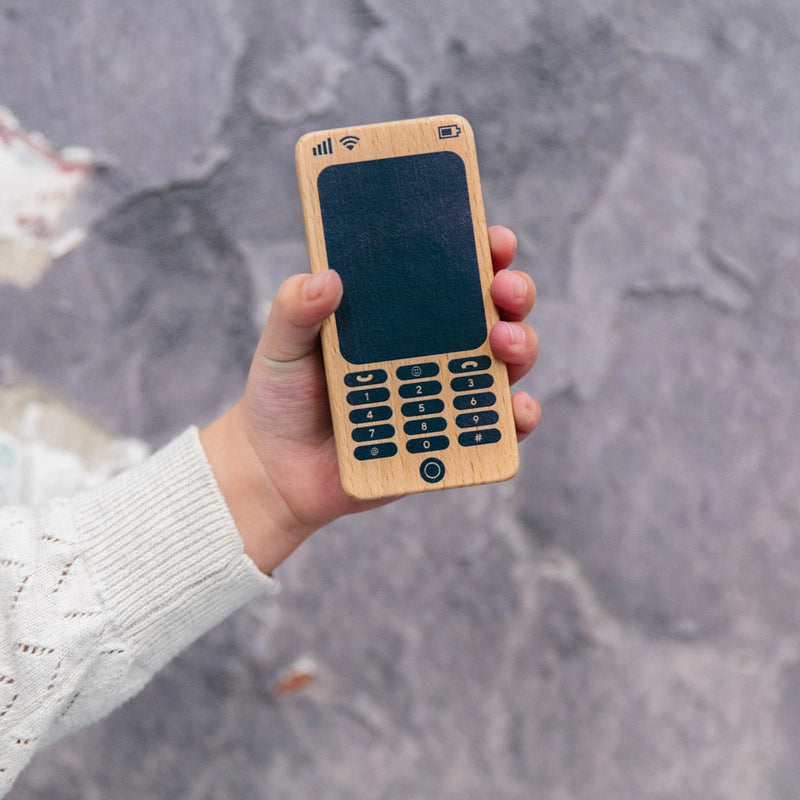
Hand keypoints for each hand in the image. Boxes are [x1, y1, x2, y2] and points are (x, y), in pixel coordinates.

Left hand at [201, 226, 540, 573]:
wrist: (276, 470)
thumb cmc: (280, 397)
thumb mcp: (281, 344)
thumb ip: (295, 309)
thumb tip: (328, 277)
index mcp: (397, 314)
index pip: (450, 272)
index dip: (481, 250)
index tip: (494, 239)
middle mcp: (430, 347)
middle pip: (492, 311)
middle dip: (514, 292)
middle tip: (505, 291)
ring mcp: (444, 391)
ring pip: (504, 362)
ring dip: (521, 346)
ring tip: (504, 343)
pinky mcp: (448, 438)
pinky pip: (497, 428)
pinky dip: (516, 417)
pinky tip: (511, 409)